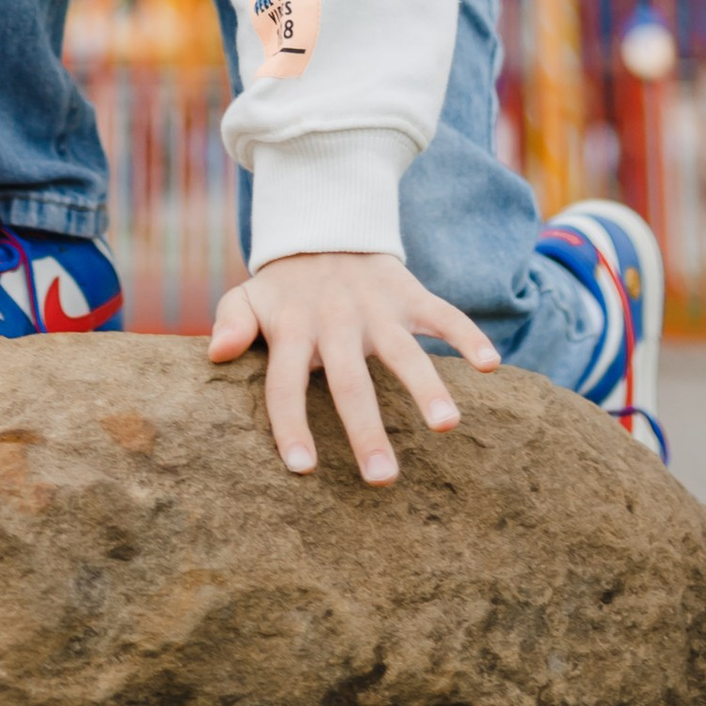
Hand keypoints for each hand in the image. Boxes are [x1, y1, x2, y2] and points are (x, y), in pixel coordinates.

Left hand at [207, 250, 498, 483]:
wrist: (328, 226)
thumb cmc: (285, 287)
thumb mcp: (249, 297)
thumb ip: (232, 322)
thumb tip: (215, 352)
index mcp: (294, 331)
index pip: (285, 384)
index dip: (291, 425)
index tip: (302, 469)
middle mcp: (337, 323)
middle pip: (351, 382)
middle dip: (366, 430)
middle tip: (381, 479)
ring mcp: (377, 309)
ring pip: (404, 351)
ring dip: (426, 385)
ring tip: (447, 426)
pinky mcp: (410, 294)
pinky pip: (444, 314)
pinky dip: (468, 335)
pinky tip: (491, 365)